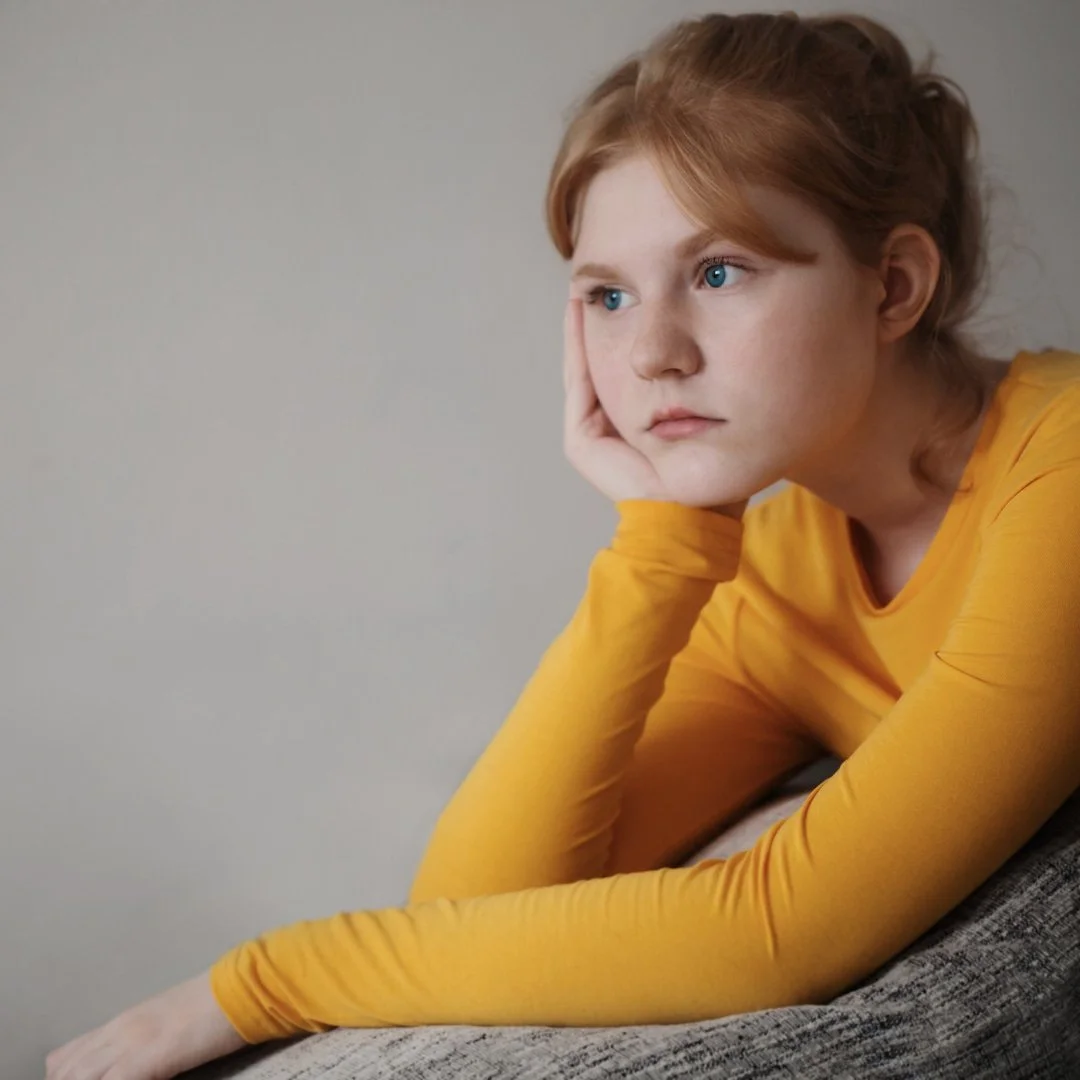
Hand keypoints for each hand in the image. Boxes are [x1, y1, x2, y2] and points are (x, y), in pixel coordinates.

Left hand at [44, 970, 246, 1079]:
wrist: (238, 990)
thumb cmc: (216, 1003)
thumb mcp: (171, 1019)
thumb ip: (147, 1037)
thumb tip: (140, 1059)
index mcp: (125, 1021)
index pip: (69, 1055)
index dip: (63, 1075)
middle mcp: (118, 1031)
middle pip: (66, 1071)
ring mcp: (128, 1046)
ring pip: (76, 1077)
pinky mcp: (142, 1062)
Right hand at [563, 299, 748, 518]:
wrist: (699, 509)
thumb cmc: (718, 467)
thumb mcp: (718, 408)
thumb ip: (708, 378)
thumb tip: (715, 332)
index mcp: (645, 420)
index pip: (632, 363)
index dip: (631, 323)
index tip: (640, 287)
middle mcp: (618, 424)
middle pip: (605, 361)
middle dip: (606, 320)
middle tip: (605, 278)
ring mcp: (597, 434)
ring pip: (587, 367)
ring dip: (586, 327)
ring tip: (586, 285)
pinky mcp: (584, 442)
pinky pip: (579, 384)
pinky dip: (577, 347)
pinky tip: (581, 310)